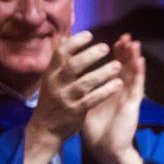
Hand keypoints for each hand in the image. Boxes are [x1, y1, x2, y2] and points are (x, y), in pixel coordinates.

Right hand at [28, 31, 121, 148]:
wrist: (45, 129)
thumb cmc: (52, 100)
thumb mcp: (51, 79)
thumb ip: (60, 61)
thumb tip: (66, 37)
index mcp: (50, 73)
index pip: (60, 53)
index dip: (75, 42)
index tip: (90, 35)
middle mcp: (56, 84)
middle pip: (73, 65)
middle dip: (90, 55)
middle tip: (106, 47)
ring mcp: (66, 98)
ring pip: (84, 82)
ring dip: (102, 73)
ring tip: (118, 65)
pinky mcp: (75, 111)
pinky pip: (92, 99)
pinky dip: (105, 91)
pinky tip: (118, 84)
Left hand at [81, 34, 146, 163]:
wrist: (106, 149)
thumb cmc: (96, 130)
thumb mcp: (86, 105)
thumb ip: (83, 90)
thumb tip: (71, 78)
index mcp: (110, 90)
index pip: (113, 68)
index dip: (113, 54)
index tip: (111, 40)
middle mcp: (121, 92)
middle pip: (125, 67)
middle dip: (125, 51)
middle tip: (126, 36)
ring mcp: (128, 97)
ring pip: (133, 73)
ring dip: (134, 58)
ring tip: (135, 43)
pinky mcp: (133, 105)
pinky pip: (137, 86)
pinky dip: (139, 73)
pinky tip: (140, 61)